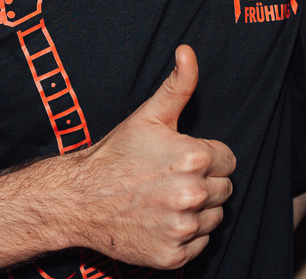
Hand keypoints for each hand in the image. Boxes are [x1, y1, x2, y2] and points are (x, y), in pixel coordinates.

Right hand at [66, 45, 235, 269]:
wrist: (78, 200)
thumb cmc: (116, 156)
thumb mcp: (149, 115)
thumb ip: (179, 84)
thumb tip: (188, 51)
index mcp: (194, 158)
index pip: (228, 161)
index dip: (206, 158)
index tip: (180, 160)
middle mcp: (192, 194)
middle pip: (223, 189)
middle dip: (203, 183)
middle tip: (169, 179)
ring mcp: (182, 227)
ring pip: (214, 217)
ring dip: (196, 210)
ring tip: (164, 199)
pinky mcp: (173, 255)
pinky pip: (200, 244)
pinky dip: (184, 236)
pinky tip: (160, 220)